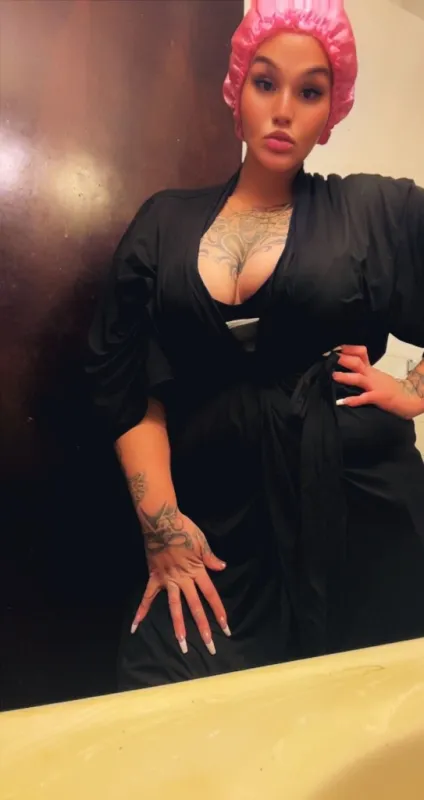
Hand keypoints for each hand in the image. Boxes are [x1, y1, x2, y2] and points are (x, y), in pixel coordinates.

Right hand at [131, 503, 229, 654]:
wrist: (161, 522)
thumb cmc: (183, 529)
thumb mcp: (202, 541)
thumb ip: (210, 557)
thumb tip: (222, 567)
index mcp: (197, 571)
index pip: (210, 595)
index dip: (219, 611)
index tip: (225, 627)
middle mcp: (183, 579)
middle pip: (195, 606)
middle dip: (203, 627)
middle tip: (210, 646)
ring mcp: (167, 580)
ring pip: (174, 607)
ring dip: (178, 627)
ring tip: (182, 644)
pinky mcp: (154, 578)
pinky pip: (147, 597)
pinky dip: (141, 610)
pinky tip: (135, 625)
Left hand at [333, 345, 423, 418]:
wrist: (407, 398)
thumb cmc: (389, 388)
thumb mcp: (376, 376)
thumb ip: (363, 371)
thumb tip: (346, 369)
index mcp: (370, 370)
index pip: (360, 354)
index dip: (349, 350)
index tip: (336, 348)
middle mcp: (371, 375)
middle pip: (358, 363)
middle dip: (344, 360)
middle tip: (331, 358)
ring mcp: (374, 386)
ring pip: (359, 378)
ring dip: (346, 377)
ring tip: (334, 375)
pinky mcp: (378, 397)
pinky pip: (365, 398)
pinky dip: (354, 400)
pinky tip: (344, 402)